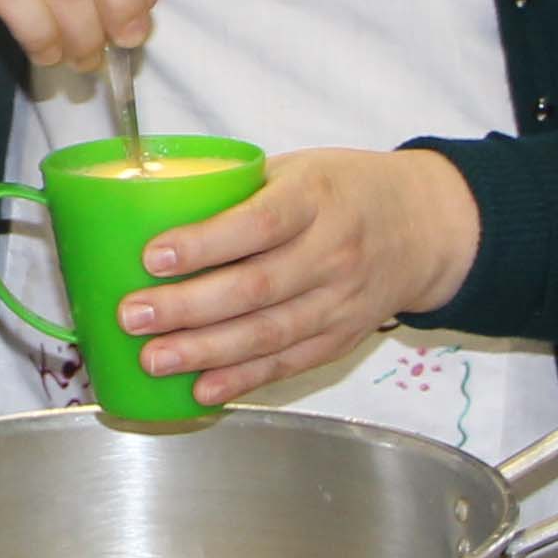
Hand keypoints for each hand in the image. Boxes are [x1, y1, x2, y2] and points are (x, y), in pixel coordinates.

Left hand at [113, 148, 479, 408]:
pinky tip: (201, 388)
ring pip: (268, 334)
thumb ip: (240, 193)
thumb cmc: (344, 191)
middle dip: (188, 308)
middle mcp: (332, 252)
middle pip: (255, 288)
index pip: (258, 224)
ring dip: (206, 352)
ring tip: (154, 359)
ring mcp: (340, 301)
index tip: (153, 257)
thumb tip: (150, 214)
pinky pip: (288, 364)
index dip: (204, 244)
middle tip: (134, 317)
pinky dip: (243, 379)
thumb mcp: (298, 169)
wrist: (424, 227)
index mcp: (316, 198)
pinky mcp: (341, 337)